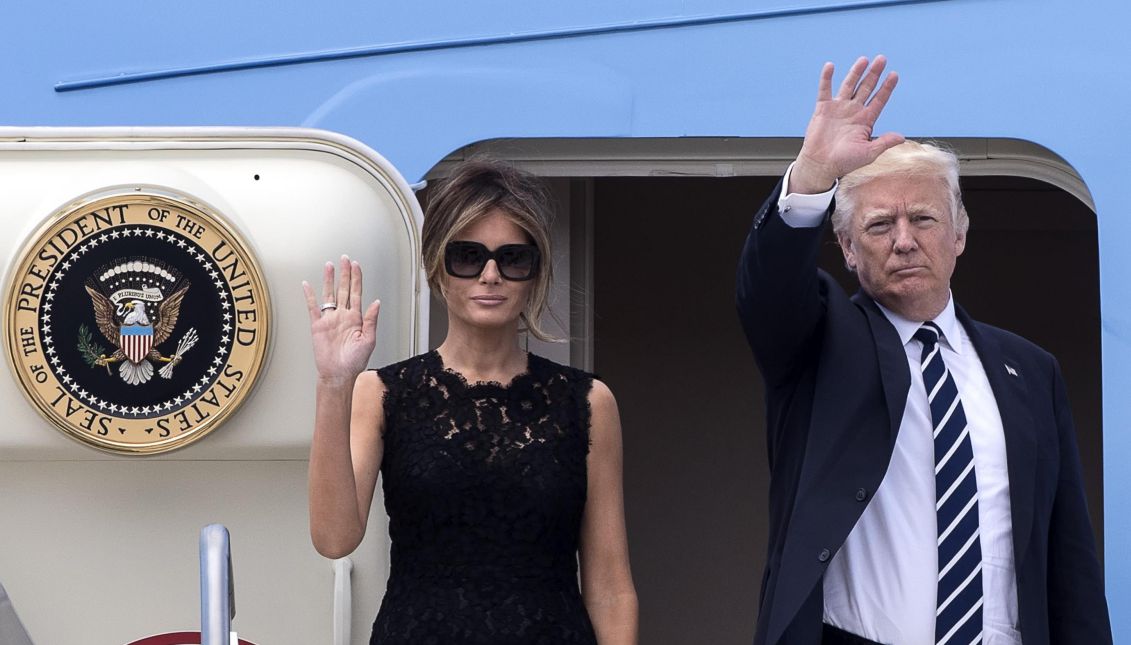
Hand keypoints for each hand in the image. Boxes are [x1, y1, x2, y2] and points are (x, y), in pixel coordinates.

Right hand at [303, 255, 380, 386]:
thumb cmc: (354, 361)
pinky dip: (310, 296)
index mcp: (356, 318)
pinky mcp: (317, 325)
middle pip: (344, 289)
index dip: (357, 279)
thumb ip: (371, 320)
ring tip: (329, 265)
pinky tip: (307, 285)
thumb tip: (376, 302)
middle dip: (345, 274)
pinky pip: (313, 307)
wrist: (338, 374)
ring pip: (329, 294)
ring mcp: (330, 319)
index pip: (357, 293)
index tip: (356, 266)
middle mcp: (343, 316)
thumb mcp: (369, 340)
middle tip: (345, 259)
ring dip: (329, 280)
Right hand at [791, 55, 903, 193]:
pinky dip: (827, 78)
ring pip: (849, 85)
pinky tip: (830, 66)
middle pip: (866, 88)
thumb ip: (884, 142)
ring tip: (863, 60)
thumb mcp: (868, 153)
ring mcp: (838, 108)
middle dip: (874, 74)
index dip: (887, 87)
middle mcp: (853, 111)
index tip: (894, 74)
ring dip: (856, 72)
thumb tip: (902, 137)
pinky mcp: (823, 109)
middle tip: (882, 59)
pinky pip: (825, 90)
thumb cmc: (845, 162)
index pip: (879, 99)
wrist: (821, 165)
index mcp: (866, 120)